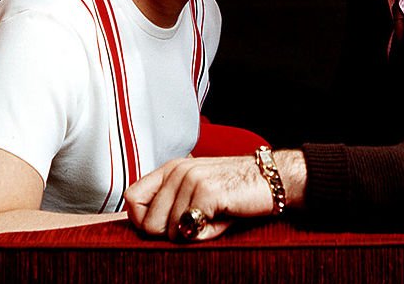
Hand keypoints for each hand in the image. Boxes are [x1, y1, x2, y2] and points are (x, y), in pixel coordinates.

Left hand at [124, 155, 273, 242]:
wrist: (271, 180)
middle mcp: (178, 170)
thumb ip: (170, 205)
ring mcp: (191, 179)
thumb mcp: (196, 195)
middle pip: (148, 223)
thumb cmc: (233, 193)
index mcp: (171, 169)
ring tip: (213, 217)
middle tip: (198, 222)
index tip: (167, 226)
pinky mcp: (207, 191)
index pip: (132, 199)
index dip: (143, 221)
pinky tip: (221, 218)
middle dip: (171, 234)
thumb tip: (145, 228)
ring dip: (192, 234)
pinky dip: (206, 234)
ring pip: (169, 231)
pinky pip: (190, 231)